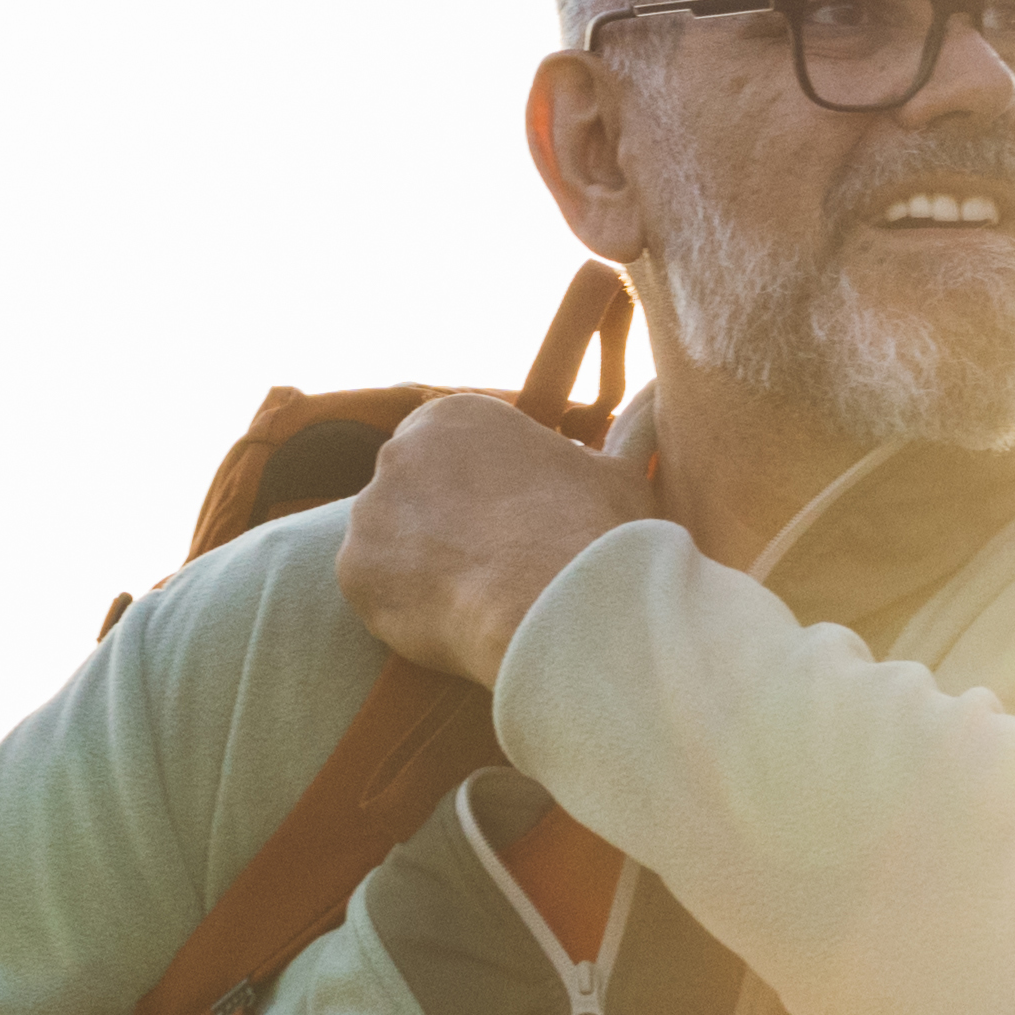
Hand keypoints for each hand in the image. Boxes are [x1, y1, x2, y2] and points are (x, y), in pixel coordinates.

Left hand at [338, 393, 653, 686]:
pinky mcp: (353, 569)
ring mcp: (370, 510)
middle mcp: (399, 450)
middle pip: (415, 497)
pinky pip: (372, 590)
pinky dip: (401, 609)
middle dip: (444, 529)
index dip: (483, 500)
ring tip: (477, 599)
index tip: (514, 529)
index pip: (451, 456)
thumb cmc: (595, 533)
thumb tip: (661, 393)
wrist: (558, 604)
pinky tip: (450, 622)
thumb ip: (629, 430)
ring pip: (390, 545)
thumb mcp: (620, 471)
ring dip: (420, 568)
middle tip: (494, 568)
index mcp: (456, 416)